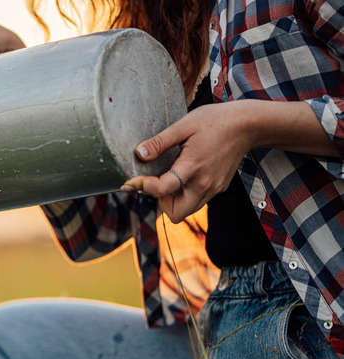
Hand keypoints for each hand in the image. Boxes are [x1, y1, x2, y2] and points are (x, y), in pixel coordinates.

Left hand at [122, 99, 336, 222]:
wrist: (247, 125)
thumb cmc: (215, 121)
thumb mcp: (183, 126)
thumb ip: (159, 142)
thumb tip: (139, 153)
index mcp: (192, 167)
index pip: (162, 190)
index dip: (143, 187)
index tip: (133, 180)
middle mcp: (204, 184)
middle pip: (176, 213)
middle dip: (161, 202)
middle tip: (156, 182)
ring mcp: (213, 188)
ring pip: (187, 210)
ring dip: (173, 200)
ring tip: (169, 178)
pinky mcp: (219, 187)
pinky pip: (197, 201)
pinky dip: (185, 195)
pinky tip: (183, 176)